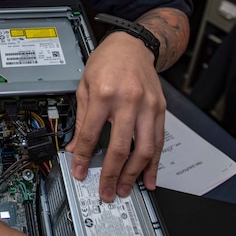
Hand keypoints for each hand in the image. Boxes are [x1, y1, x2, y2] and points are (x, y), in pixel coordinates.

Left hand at [65, 30, 165, 201]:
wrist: (132, 44)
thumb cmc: (107, 61)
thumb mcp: (85, 85)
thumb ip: (82, 118)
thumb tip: (75, 146)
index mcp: (104, 94)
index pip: (90, 134)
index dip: (82, 157)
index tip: (79, 171)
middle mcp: (128, 101)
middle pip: (120, 147)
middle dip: (111, 174)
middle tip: (106, 191)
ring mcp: (147, 106)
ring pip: (144, 149)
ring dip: (134, 174)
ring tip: (125, 188)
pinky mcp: (160, 109)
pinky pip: (159, 141)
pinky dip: (154, 163)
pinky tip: (150, 177)